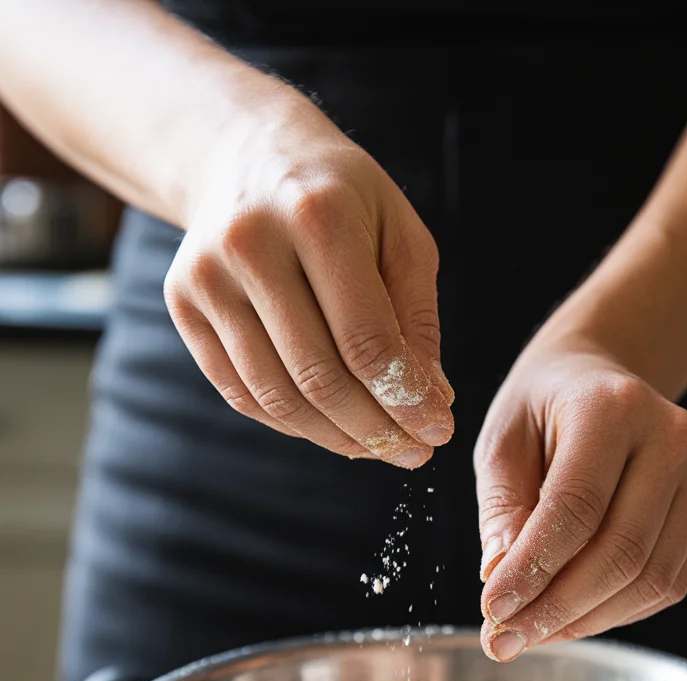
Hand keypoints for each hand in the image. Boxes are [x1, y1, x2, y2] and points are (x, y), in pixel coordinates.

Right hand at [163, 90, 453, 466]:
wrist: (246, 155)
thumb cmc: (342, 199)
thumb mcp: (399, 235)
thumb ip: (417, 318)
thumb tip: (431, 401)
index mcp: (318, 216)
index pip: (367, 340)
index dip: (406, 400)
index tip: (438, 431)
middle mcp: (251, 245)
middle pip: (319, 376)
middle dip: (375, 430)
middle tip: (414, 453)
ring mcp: (207, 277)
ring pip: (277, 396)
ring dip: (335, 437)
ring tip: (378, 447)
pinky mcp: (183, 305)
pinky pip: (242, 393)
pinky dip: (292, 423)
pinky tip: (331, 427)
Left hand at [475, 330, 686, 660]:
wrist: (599, 379)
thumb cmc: (541, 412)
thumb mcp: (500, 445)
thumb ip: (501, 511)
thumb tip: (502, 580)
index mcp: (611, 407)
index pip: (576, 509)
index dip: (533, 570)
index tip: (492, 610)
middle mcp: (671, 436)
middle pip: (621, 552)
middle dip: (558, 609)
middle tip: (506, 639)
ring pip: (651, 578)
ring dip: (587, 620)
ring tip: (534, 632)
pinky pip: (670, 582)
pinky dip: (618, 612)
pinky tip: (573, 615)